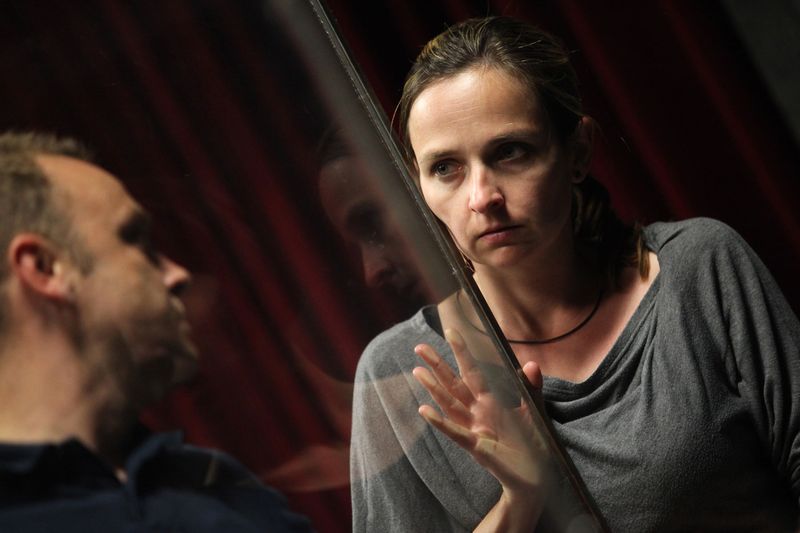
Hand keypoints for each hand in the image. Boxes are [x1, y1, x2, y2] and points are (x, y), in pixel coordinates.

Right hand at [412, 328, 547, 498]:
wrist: (536, 478)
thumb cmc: (532, 446)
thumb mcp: (534, 412)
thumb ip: (531, 388)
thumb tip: (531, 364)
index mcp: (490, 402)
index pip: (472, 372)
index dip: (462, 352)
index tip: (451, 332)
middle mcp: (477, 413)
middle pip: (453, 384)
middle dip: (437, 366)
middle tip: (419, 347)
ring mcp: (474, 429)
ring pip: (449, 404)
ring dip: (434, 388)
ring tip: (418, 371)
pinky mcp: (476, 447)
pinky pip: (456, 432)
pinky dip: (440, 422)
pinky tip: (424, 410)